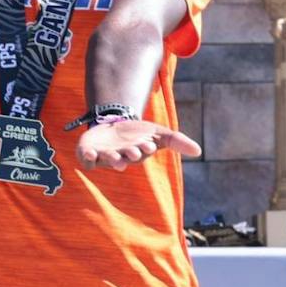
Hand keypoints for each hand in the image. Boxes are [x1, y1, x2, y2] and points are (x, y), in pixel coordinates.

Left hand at [76, 118, 200, 171]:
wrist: (112, 125)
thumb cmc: (137, 134)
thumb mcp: (158, 134)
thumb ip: (176, 141)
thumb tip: (199, 151)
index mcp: (137, 154)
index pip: (141, 153)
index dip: (144, 149)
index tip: (148, 144)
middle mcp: (120, 157)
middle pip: (124, 159)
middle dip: (129, 155)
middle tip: (132, 151)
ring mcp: (103, 156)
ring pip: (106, 160)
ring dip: (111, 159)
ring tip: (114, 156)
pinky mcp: (88, 152)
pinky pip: (86, 160)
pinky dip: (87, 157)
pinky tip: (90, 151)